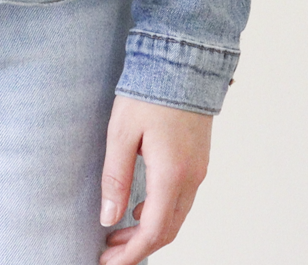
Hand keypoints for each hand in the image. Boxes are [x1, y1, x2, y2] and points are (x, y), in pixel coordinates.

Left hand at [98, 95, 211, 264]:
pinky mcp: (198, 160)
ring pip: (177, 216)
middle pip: (168, 230)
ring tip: (119, 235)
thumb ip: (115, 178)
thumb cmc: (148, 94)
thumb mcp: (121, 134)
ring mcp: (199, 170)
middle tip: (109, 254)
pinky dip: (162, 213)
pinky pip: (182, 200)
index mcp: (171, 175)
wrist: (181, 63)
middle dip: (139, 247)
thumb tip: (108, 217)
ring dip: (150, 231)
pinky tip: (140, 209)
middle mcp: (191, 178)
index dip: (132, 253)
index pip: (154, 231)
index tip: (109, 264)